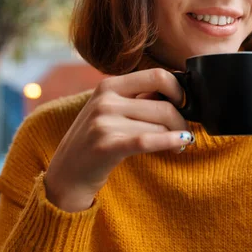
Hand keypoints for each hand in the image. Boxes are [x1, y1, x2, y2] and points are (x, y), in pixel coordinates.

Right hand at [45, 68, 194, 211]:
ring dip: (176, 136)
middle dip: (181, 120)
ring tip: (178, 145)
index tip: (184, 103)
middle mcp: (105, 100)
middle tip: (186, 132)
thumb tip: (178, 92)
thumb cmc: (95, 141)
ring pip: (159, 125)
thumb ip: (139, 98)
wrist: (66, 175)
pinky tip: (180, 144)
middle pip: (163, 105)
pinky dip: (170, 141)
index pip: (157, 75)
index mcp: (109, 85)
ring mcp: (103, 122)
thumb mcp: (111, 111)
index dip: (178, 89)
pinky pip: (148, 140)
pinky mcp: (106, 145)